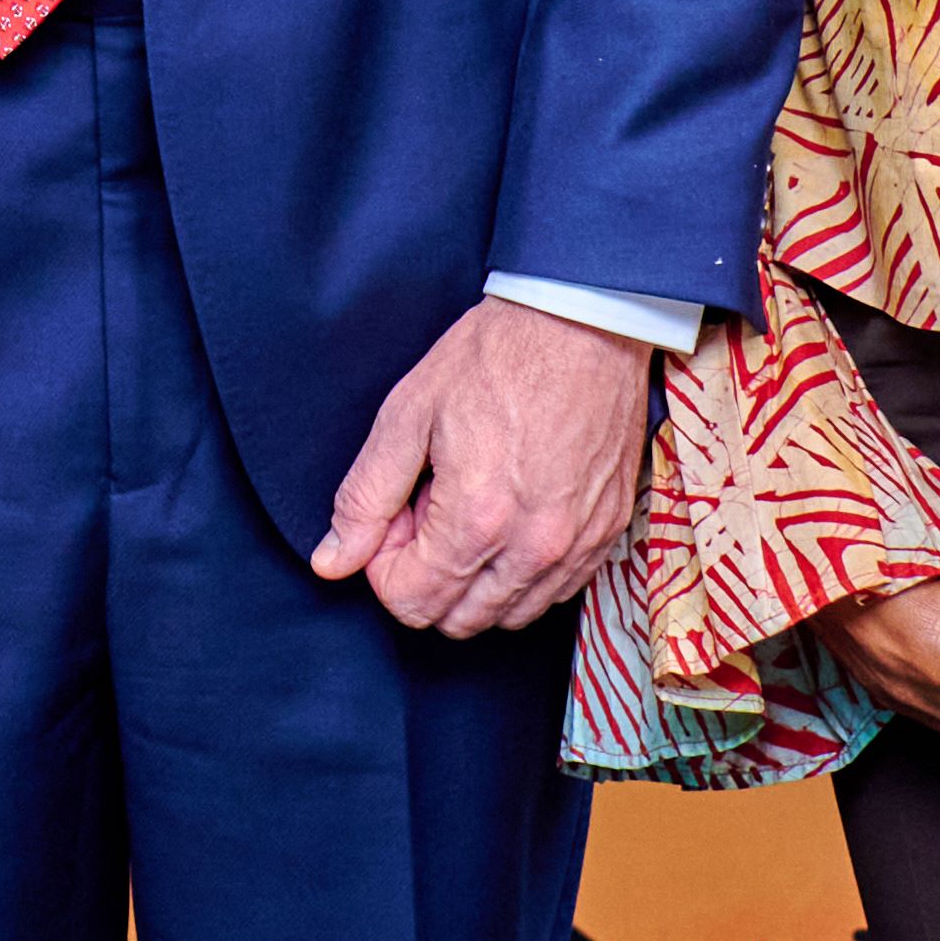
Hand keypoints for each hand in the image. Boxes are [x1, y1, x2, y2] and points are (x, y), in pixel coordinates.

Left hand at [309, 295, 652, 634]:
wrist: (583, 322)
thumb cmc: (495, 357)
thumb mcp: (408, 414)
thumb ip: (365, 497)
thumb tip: (332, 560)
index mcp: (477, 521)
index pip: (410, 602)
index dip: (384, 562)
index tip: (394, 512)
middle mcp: (534, 549)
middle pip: (457, 619)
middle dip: (426, 574)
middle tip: (427, 506)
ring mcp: (578, 546)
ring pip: (507, 614)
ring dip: (474, 578)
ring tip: (471, 506)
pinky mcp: (607, 534)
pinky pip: (554, 591)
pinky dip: (521, 572)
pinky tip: (510, 513)